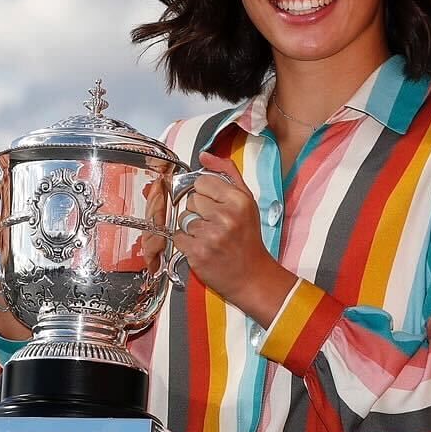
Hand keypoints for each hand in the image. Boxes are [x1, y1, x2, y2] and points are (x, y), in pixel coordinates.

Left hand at [170, 153, 292, 324]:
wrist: (252, 276)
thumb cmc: (247, 238)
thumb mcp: (246, 201)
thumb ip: (227, 173)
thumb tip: (204, 156)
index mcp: (238, 200)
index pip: (201, 182)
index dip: (205, 194)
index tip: (215, 206)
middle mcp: (226, 216)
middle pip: (191, 199)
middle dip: (199, 211)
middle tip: (215, 224)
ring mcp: (210, 235)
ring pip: (183, 218)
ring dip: (192, 227)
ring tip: (209, 236)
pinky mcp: (197, 252)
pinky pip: (178, 236)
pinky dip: (186, 242)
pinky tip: (202, 247)